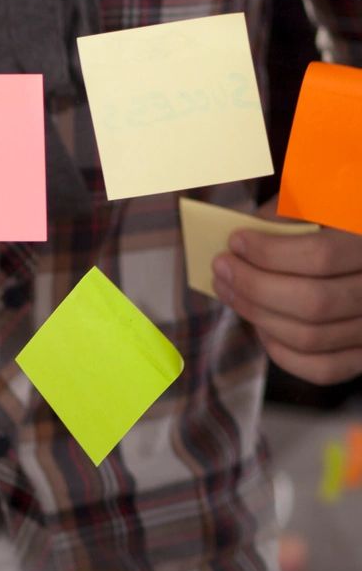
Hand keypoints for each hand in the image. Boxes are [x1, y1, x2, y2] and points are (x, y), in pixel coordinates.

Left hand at [214, 216, 361, 384]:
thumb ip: (282, 217)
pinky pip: (322, 368)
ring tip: (227, 289)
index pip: (321, 257)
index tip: (235, 240)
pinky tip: (259, 325)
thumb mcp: (312, 202)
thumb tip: (239, 243)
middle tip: (221, 267)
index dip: (270, 253)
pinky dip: (281, 351)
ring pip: (312, 338)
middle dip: (254, 287)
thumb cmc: (328, 217)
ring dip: (257, 316)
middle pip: (314, 303)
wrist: (353, 245)